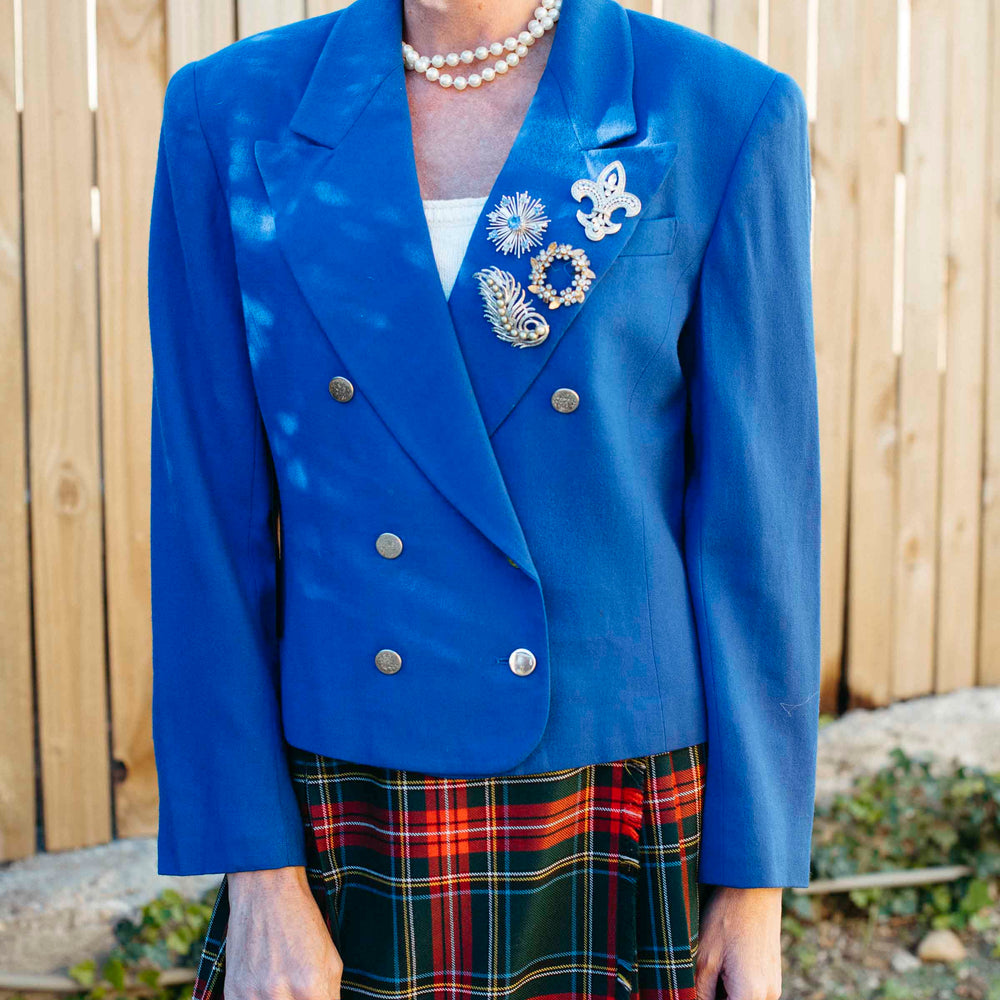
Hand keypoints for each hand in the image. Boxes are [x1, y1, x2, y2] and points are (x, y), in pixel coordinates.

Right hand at [225, 866, 343, 999]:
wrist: (266, 890)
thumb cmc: (302, 921)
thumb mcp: (330, 959)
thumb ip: (329, 994)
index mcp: (310, 986)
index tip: (317, 997)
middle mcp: (279, 994)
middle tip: (301, 991)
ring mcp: (252, 995)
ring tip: (283, 988)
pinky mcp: (232, 992)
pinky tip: (264, 990)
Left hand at [695, 885, 782, 999]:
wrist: (754, 886)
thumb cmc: (726, 917)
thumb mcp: (705, 956)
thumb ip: (700, 992)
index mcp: (750, 995)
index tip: (695, 990)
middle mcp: (768, 996)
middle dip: (714, 997)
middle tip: (701, 976)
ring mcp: (773, 987)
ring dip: (723, 993)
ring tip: (710, 969)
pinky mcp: (772, 977)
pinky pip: (751, 993)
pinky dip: (733, 987)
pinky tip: (721, 965)